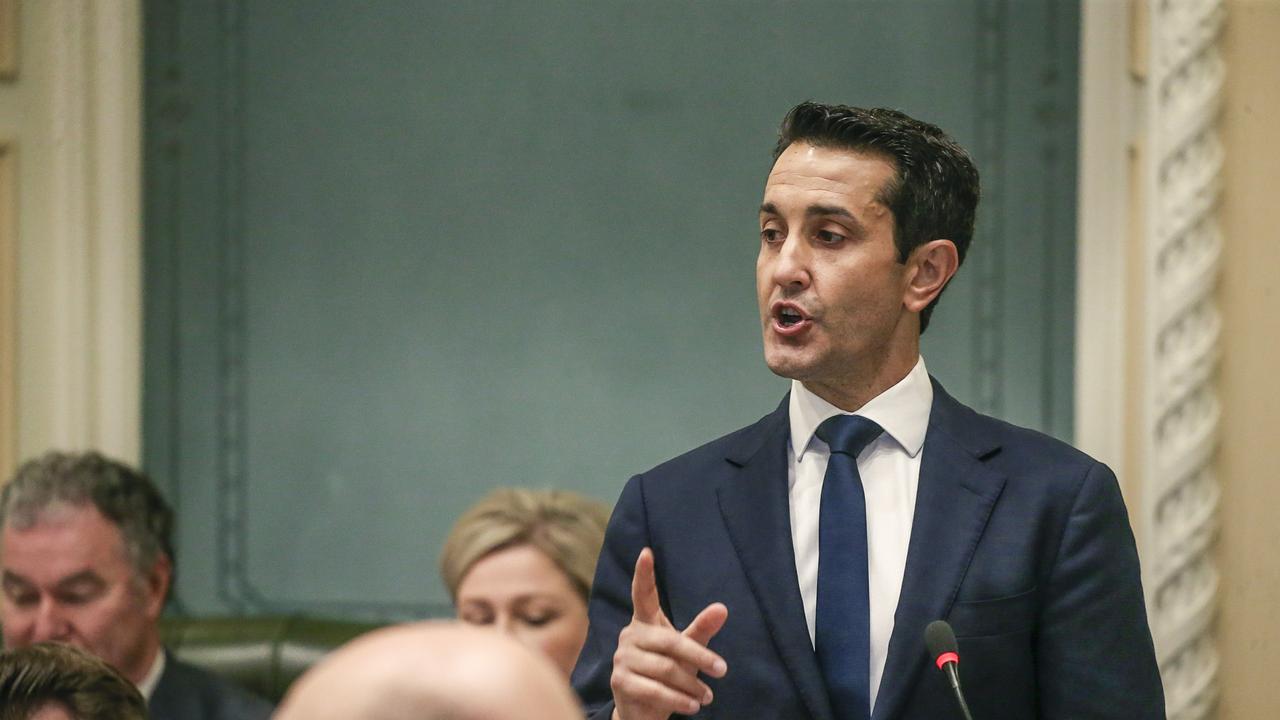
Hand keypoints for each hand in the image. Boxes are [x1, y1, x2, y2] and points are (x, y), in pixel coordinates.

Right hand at [609, 548, 727, 719]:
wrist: (643, 710)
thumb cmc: (668, 674)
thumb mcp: (687, 651)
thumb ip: (701, 630)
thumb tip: (722, 608)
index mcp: (644, 622)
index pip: (643, 595)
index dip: (644, 574)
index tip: (646, 552)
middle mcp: (630, 636)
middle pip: (669, 641)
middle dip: (699, 656)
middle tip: (722, 669)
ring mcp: (622, 659)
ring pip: (665, 668)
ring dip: (691, 685)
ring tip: (707, 696)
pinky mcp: (620, 682)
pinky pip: (654, 689)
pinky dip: (678, 699)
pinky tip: (693, 706)